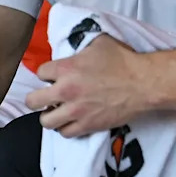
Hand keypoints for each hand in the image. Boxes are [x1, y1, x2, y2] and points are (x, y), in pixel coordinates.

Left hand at [27, 35, 153, 137]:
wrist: (142, 83)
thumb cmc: (123, 60)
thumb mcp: (100, 43)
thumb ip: (81, 46)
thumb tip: (75, 46)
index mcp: (66, 68)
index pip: (40, 72)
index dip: (47, 74)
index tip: (54, 76)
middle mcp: (65, 91)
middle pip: (33, 101)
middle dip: (38, 97)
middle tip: (47, 97)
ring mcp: (75, 111)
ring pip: (46, 121)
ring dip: (50, 115)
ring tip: (59, 111)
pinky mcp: (87, 126)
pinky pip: (65, 133)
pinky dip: (66, 127)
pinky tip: (73, 120)